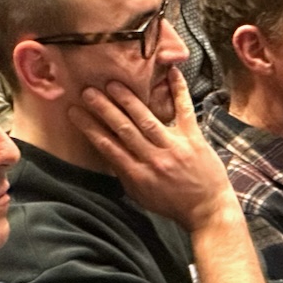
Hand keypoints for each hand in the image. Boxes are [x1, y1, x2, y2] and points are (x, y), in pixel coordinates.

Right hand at [67, 68, 234, 231]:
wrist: (208, 210)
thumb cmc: (172, 203)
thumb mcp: (141, 195)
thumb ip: (124, 173)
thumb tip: (106, 151)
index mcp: (137, 175)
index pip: (108, 146)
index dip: (89, 127)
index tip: (74, 111)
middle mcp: (154, 159)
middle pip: (123, 130)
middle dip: (103, 109)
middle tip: (87, 91)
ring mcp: (175, 147)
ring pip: (147, 120)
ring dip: (128, 100)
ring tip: (112, 84)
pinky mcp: (194, 138)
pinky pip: (185, 111)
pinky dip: (179, 91)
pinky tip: (171, 72)